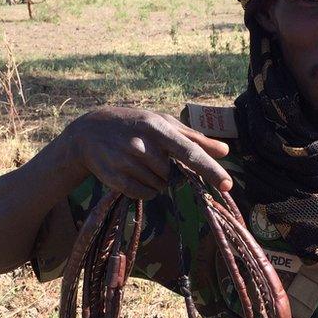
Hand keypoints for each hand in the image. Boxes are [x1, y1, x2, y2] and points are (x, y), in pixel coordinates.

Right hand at [67, 107, 232, 199]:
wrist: (90, 131)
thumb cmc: (135, 125)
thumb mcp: (162, 123)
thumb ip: (194, 138)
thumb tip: (225, 150)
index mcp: (158, 128)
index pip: (190, 152)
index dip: (211, 170)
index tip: (228, 185)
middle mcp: (142, 144)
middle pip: (174, 175)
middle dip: (168, 171)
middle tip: (151, 156)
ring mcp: (127, 162)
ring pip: (160, 186)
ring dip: (156, 180)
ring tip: (139, 162)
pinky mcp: (115, 178)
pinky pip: (144, 194)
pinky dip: (144, 189)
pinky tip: (132, 173)